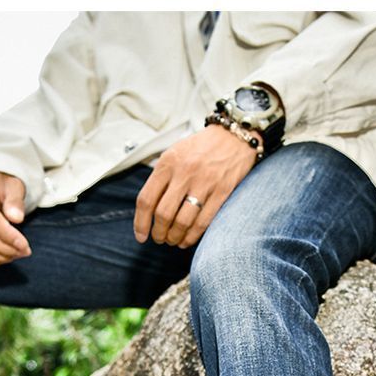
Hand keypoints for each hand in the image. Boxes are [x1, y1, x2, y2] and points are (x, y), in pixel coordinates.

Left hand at [133, 125, 260, 248]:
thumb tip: (148, 208)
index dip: (140, 223)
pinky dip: (192, 236)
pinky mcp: (221, 191)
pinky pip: (203, 222)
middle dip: (158, 233)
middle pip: (163, 214)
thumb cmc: (202, 147)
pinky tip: (186, 240)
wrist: (235, 135)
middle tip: (159, 238)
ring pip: (182, 222)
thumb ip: (162, 177)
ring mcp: (204, 183)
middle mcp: (184, 173)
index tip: (141, 236)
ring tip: (172, 240)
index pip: (146, 199)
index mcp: (168, 163)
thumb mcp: (175, 153)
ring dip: (174, 237)